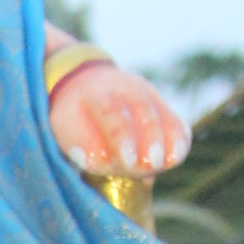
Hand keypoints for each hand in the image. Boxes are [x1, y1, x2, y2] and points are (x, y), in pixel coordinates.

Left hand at [50, 60, 189, 180]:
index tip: (130, 161)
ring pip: (161, 112)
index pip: (112, 113)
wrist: (85, 80)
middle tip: (153, 163)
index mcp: (97, 92)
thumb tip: (98, 161)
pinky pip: (173, 117)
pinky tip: (179, 154)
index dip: (122, 138)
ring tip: (173, 160)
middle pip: (143, 110)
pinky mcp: (159, 102)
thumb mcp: (64, 124)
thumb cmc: (72, 114)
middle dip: (151, 138)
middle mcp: (125, 87)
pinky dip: (179, 135)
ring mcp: (146, 92)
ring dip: (170, 138)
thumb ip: (78, 143)